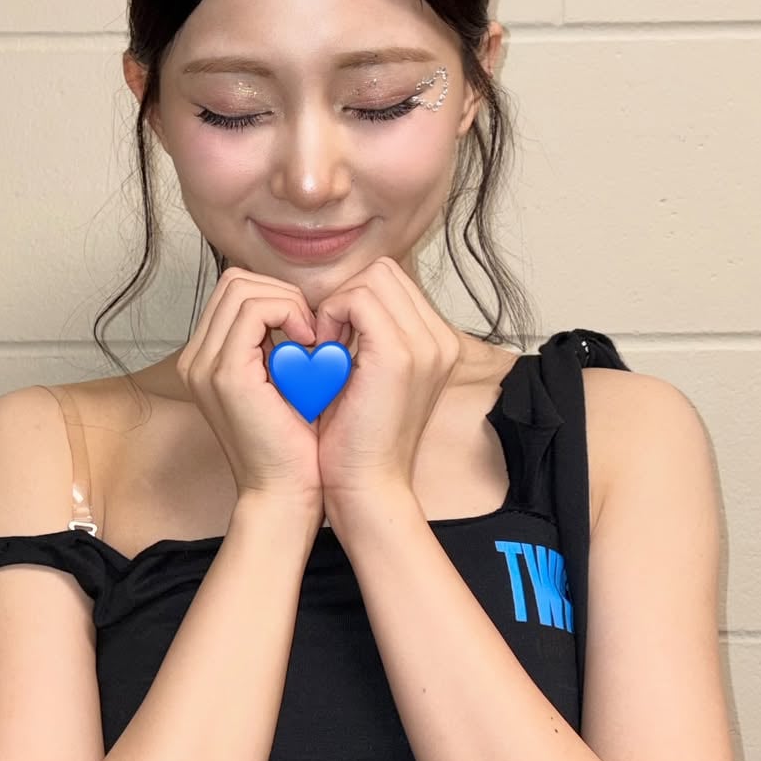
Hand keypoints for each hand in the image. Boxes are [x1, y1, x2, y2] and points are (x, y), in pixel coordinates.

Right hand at [176, 267, 323, 510]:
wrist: (285, 494)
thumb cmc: (294, 445)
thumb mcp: (282, 382)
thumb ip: (276, 345)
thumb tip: (299, 307)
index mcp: (207, 360)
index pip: (235, 292)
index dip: (277, 297)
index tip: (309, 330)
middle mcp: (196, 359)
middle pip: (234, 282)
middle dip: (281, 294)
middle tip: (312, 331)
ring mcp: (205, 365)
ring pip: (242, 287)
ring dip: (287, 303)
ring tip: (311, 339)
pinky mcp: (226, 373)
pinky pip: (254, 309)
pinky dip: (288, 313)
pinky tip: (309, 343)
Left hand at [310, 256, 463, 507]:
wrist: (366, 488)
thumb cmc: (354, 441)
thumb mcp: (365, 376)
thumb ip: (365, 338)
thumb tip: (338, 303)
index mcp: (436, 344)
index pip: (392, 284)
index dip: (353, 300)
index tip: (331, 339)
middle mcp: (439, 340)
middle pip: (385, 272)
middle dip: (346, 297)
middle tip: (325, 341)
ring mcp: (425, 345)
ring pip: (372, 278)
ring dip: (336, 306)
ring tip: (324, 348)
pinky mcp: (399, 354)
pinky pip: (357, 298)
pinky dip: (330, 316)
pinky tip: (321, 351)